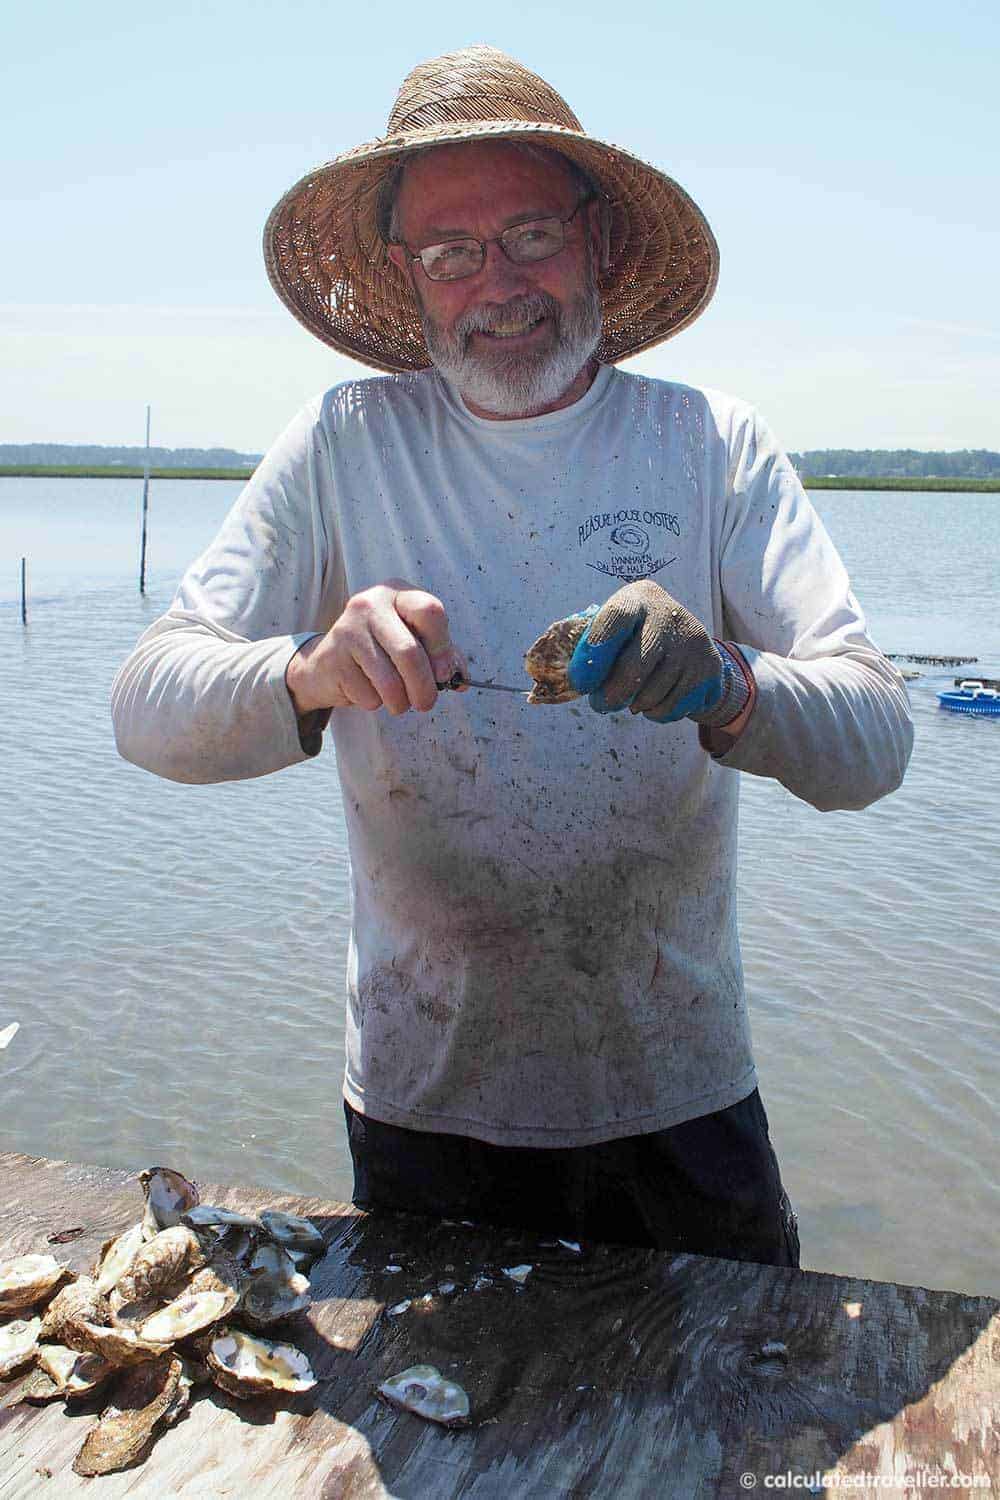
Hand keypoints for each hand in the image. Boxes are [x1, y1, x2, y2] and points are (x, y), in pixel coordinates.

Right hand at [286, 580, 467, 716]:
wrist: (326, 665)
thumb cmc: (380, 652)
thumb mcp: (413, 642)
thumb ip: (441, 657)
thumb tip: (460, 680)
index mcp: (398, 594)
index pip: (430, 611)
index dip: (442, 648)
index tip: (444, 673)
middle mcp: (371, 604)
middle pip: (409, 652)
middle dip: (424, 687)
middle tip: (427, 703)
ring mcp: (349, 629)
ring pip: (389, 680)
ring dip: (401, 702)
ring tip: (400, 703)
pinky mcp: (334, 658)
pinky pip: (368, 694)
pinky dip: (376, 703)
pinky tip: (369, 692)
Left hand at [566, 580, 730, 722]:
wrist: (688, 640)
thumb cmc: (635, 636)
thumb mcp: (616, 628)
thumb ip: (590, 647)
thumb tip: (567, 683)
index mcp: (638, 598)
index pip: (614, 619)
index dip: (593, 654)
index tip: (580, 684)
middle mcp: (670, 615)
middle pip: (635, 666)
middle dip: (611, 694)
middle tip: (600, 704)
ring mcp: (693, 642)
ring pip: (652, 694)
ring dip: (633, 705)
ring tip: (631, 697)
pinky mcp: (708, 669)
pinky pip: (672, 708)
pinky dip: (655, 713)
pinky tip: (653, 700)